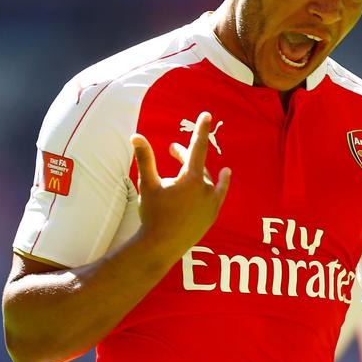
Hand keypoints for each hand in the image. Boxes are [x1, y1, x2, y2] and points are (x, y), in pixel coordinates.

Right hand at [131, 111, 230, 259]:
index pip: (198, 146)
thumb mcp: (147, 185)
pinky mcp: (213, 214)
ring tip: (186, 169)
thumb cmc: (153, 215)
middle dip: (185, 155)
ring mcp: (212, 203)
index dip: (201, 129)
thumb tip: (136, 136)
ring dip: (197, 171)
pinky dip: (221, 182)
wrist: (161, 247)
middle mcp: (207, 189)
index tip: (207, 115)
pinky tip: (225, 174)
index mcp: (192, 178)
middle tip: (173, 150)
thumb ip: (145, 159)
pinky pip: (219, 193)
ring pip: (207, 180)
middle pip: (198, 164)